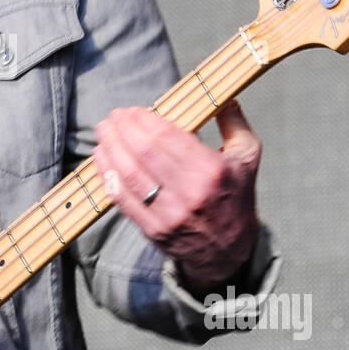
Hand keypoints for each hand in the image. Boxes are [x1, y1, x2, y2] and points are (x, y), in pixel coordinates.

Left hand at [93, 99, 261, 294]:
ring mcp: (169, 214)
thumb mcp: (247, 158)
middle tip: (113, 117)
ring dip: (111, 148)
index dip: (143, 120)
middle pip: (144, 153)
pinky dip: (108, 175)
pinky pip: (123, 198)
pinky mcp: (153, 229)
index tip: (133, 110)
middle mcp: (190, 193)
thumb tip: (221, 97)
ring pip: (129, 174)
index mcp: (212, 171)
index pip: (167, 137)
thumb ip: (234, 124)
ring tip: (103, 132)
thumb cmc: (235, 197)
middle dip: (122, 130)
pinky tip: (101, 158)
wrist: (229, 252)